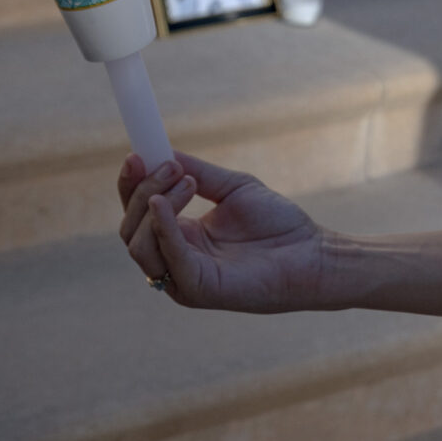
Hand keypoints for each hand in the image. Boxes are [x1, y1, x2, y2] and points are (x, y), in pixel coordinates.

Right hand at [117, 151, 330, 312]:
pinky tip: (165, 201)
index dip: (130, 185)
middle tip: (169, 166)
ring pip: (139, 244)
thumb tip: (161, 152)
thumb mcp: (232, 188)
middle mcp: (173, 259)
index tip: (135, 154)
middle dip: (142, 191)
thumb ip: (197, 172)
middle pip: (131, 227)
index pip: (137, 212)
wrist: (311, 252)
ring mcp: (181, 277)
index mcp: (179, 236)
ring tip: (188, 182)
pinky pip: (167, 259)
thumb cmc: (277, 224)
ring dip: (154, 206)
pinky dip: (161, 227)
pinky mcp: (196, 289)